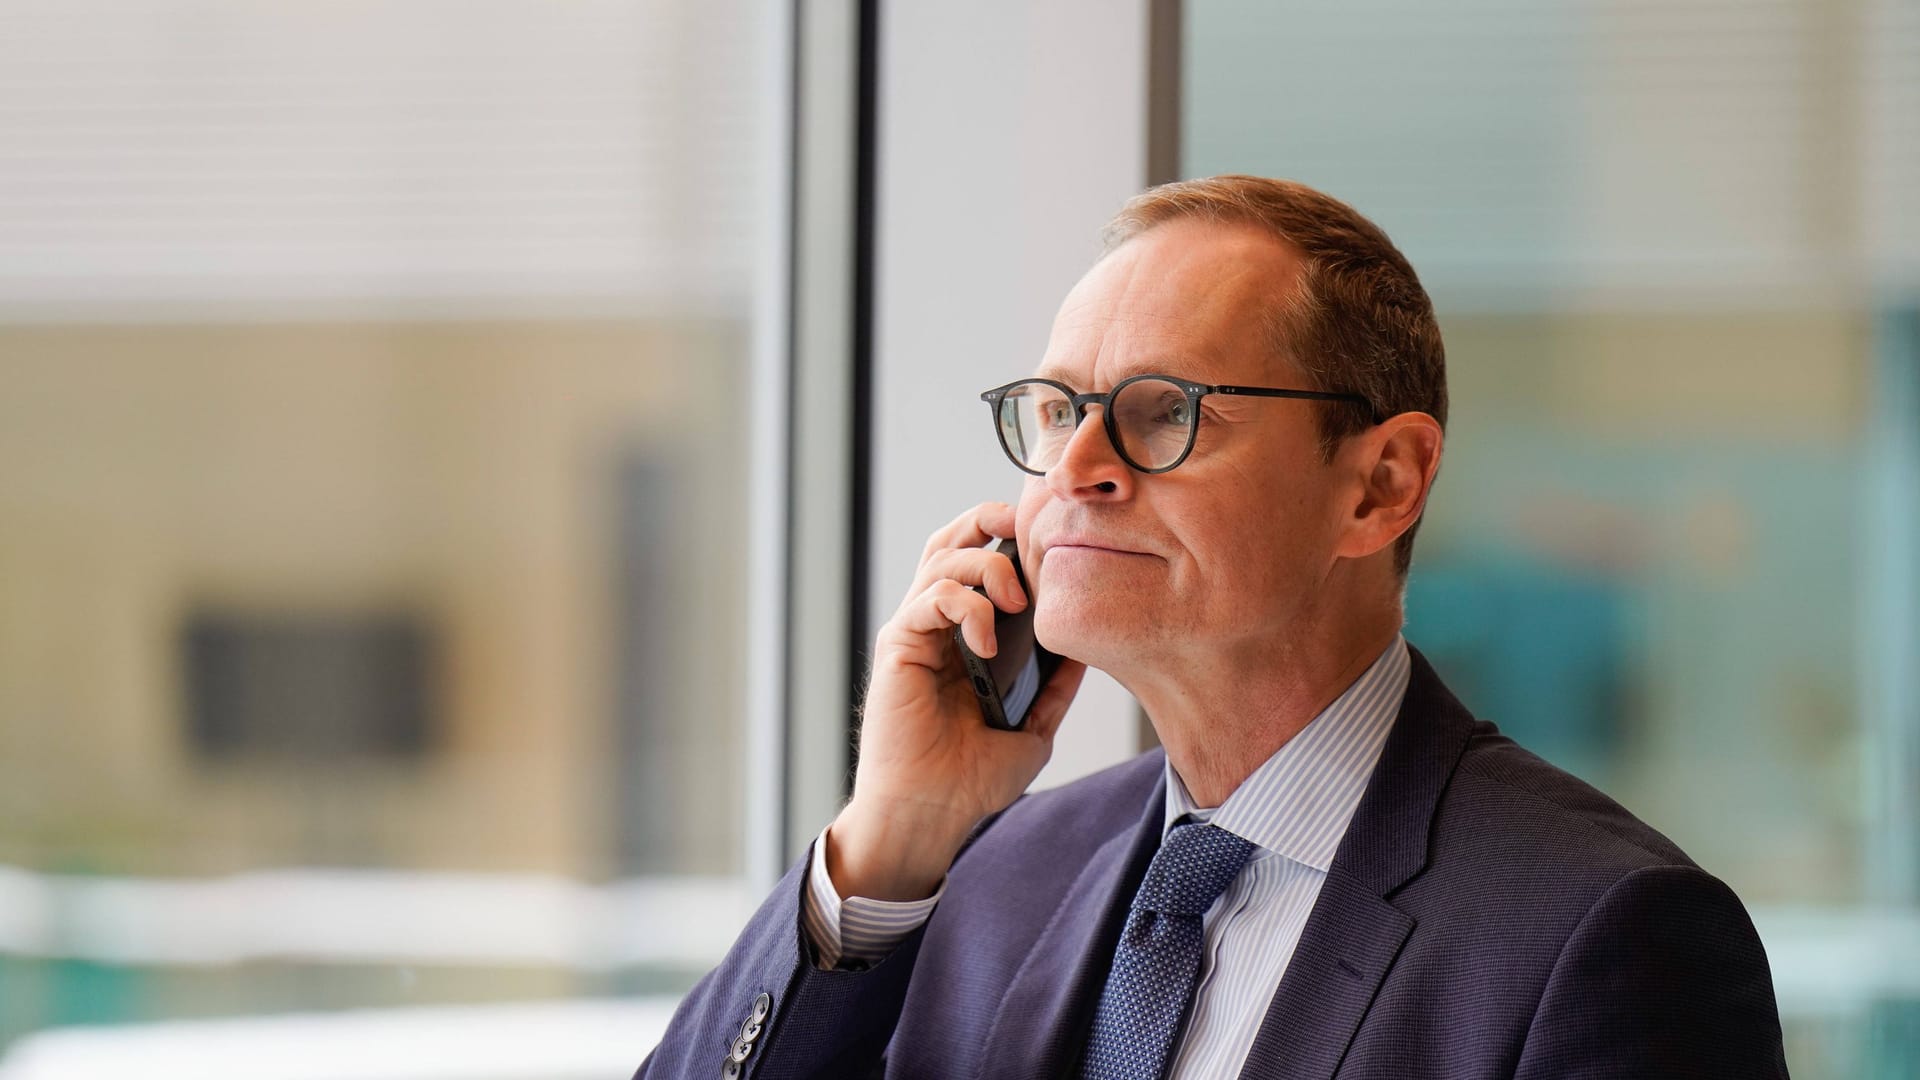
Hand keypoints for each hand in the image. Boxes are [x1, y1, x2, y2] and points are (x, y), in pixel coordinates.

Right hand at [825, 501, 1086, 901]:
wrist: (931, 813)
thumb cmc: (969, 779)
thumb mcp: (1033, 728)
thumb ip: (1055, 688)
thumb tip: (1086, 653)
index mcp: (964, 634)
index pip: (980, 559)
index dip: (1009, 537)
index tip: (1051, 543)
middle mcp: (935, 624)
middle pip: (953, 540)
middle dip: (989, 520)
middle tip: (1028, 530)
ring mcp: (915, 631)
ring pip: (943, 559)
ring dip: (987, 567)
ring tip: (1016, 602)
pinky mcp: (898, 645)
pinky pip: (930, 599)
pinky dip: (965, 607)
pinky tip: (986, 643)